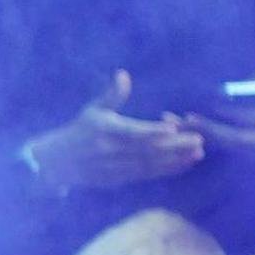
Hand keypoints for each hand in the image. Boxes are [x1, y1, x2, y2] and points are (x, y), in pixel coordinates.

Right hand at [25, 72, 205, 191]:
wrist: (56, 163)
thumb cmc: (79, 131)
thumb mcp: (91, 110)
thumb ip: (111, 95)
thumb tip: (123, 75)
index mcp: (104, 131)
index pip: (130, 132)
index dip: (150, 131)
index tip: (171, 127)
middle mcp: (110, 151)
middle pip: (146, 149)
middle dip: (173, 146)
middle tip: (198, 140)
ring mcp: (115, 168)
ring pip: (150, 164)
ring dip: (175, 160)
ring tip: (198, 153)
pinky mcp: (120, 179)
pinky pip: (147, 174)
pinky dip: (167, 170)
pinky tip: (185, 163)